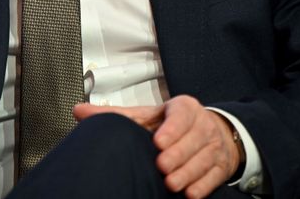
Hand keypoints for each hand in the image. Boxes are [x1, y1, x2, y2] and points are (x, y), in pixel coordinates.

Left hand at [74, 95, 240, 198]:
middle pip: (194, 139)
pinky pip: (214, 176)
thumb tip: (79, 111)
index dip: (172, 128)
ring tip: (172, 184)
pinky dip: (203, 186)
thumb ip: (114, 115)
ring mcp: (214, 146)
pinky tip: (190, 193)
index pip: (181, 115)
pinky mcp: (221, 165)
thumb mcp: (145, 116)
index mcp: (183, 108)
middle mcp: (202, 125)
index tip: (159, 141)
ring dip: (188, 173)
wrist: (209, 131)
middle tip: (162, 167)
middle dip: (178, 155)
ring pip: (204, 159)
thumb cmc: (171, 124)